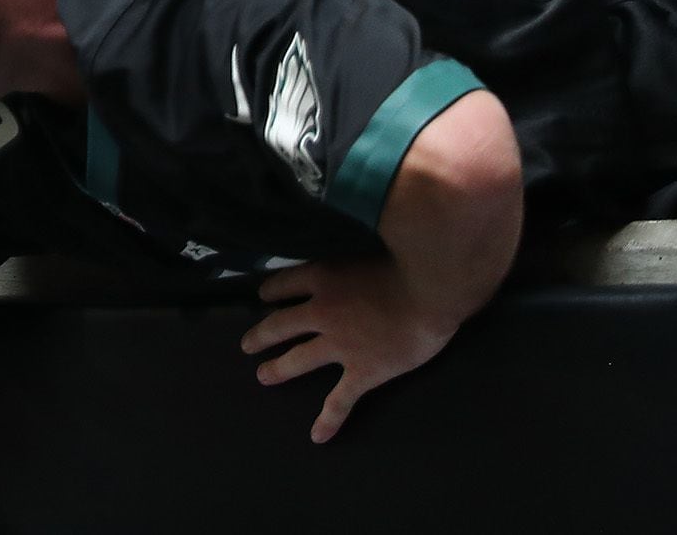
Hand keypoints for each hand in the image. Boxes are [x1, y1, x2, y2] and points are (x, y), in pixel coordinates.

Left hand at [241, 255, 464, 443]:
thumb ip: (345, 249)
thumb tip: (342, 240)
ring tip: (263, 375)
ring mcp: (339, 344)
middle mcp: (322, 311)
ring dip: (278, 368)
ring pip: (299, 359)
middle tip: (247, 344)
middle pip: (281, 324)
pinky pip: (340, 400)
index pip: (283, 283)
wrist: (430, 291)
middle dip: (261, 335)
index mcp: (322, 277)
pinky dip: (328, 419)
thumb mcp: (363, 242)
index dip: (271, 292)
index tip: (263, 297)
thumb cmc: (406, 262)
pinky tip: (317, 435)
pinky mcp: (362, 371)